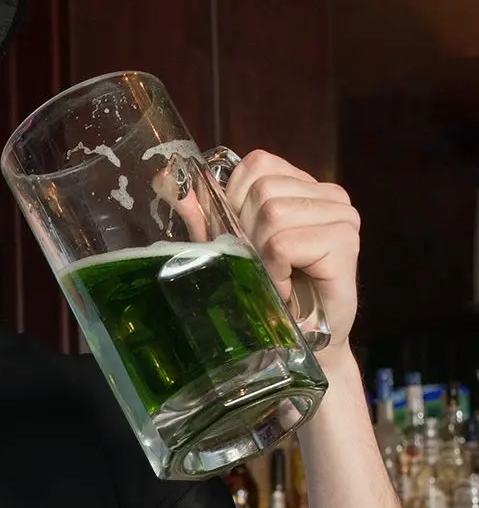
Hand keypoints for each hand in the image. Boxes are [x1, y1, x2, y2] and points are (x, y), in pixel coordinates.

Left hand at [222, 150, 359, 361]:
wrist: (304, 342)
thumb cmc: (268, 292)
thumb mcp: (229, 245)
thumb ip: (204, 210)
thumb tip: (162, 177)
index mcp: (304, 185)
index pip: (257, 165)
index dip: (236, 201)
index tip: (246, 240)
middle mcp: (330, 195)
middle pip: (262, 191)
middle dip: (247, 233)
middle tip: (263, 266)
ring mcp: (343, 216)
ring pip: (272, 215)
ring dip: (262, 256)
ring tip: (275, 278)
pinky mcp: (345, 243)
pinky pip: (283, 244)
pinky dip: (274, 272)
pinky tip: (285, 289)